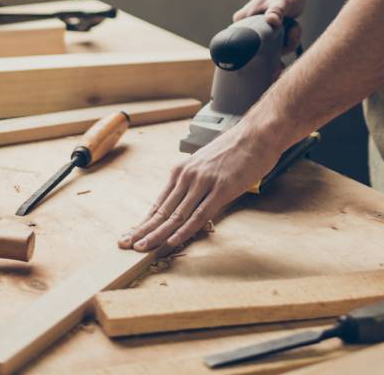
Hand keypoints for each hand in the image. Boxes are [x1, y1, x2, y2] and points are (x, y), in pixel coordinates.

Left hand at [117, 118, 282, 251]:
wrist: (258, 134)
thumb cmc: (236, 148)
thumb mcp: (208, 163)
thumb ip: (196, 181)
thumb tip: (189, 202)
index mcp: (183, 169)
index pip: (159, 201)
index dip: (145, 220)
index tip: (132, 233)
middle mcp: (188, 175)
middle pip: (162, 210)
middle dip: (143, 230)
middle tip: (125, 245)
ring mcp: (204, 182)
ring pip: (176, 215)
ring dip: (158, 234)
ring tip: (142, 248)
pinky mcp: (221, 189)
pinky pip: (199, 215)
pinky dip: (184, 230)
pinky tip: (173, 241)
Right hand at [233, 0, 305, 52]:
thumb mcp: (281, 2)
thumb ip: (276, 11)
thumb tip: (272, 20)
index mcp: (241, 22)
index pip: (246, 46)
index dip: (265, 48)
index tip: (281, 39)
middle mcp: (246, 30)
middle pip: (261, 53)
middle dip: (281, 47)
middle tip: (293, 30)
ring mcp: (257, 35)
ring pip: (272, 52)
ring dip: (288, 43)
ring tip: (294, 26)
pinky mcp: (267, 38)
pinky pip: (277, 50)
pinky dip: (288, 45)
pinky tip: (294, 33)